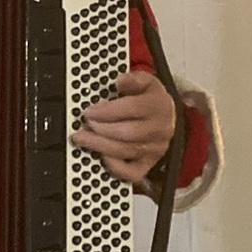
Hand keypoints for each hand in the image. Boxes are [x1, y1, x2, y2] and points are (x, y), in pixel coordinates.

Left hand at [73, 70, 177, 186]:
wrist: (167, 120)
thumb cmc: (152, 101)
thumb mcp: (146, 83)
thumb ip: (133, 79)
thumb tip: (120, 81)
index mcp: (158, 106)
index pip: (133, 109)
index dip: (108, 111)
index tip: (90, 111)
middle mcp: (159, 129)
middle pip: (128, 133)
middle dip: (101, 129)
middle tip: (84, 124)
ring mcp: (154, 148)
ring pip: (126, 151)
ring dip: (100, 145)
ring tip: (83, 138)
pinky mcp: (148, 163)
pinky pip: (132, 172)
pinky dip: (115, 167)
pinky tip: (101, 157)